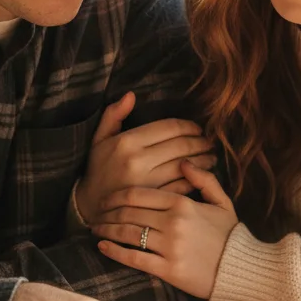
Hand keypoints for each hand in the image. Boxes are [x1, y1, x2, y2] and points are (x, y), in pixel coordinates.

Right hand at [76, 92, 217, 223]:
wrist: (90, 206)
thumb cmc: (98, 170)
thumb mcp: (99, 139)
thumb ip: (113, 115)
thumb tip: (131, 94)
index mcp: (127, 142)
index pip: (169, 127)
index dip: (189, 126)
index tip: (197, 128)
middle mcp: (138, 161)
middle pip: (182, 145)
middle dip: (201, 141)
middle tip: (210, 142)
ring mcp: (148, 182)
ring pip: (187, 165)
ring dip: (204, 159)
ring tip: (211, 156)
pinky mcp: (156, 200)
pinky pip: (184, 185)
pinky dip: (197, 179)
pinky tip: (202, 175)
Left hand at [92, 162, 238, 299]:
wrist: (241, 269)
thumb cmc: (230, 235)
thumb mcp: (222, 202)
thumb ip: (203, 180)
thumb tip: (183, 162)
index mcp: (183, 204)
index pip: (139, 194)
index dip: (117, 195)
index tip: (107, 198)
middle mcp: (173, 222)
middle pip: (128, 212)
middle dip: (107, 212)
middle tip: (96, 213)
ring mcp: (170, 246)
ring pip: (128, 233)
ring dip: (107, 230)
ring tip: (96, 229)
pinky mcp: (168, 269)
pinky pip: (134, 258)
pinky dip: (114, 251)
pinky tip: (103, 246)